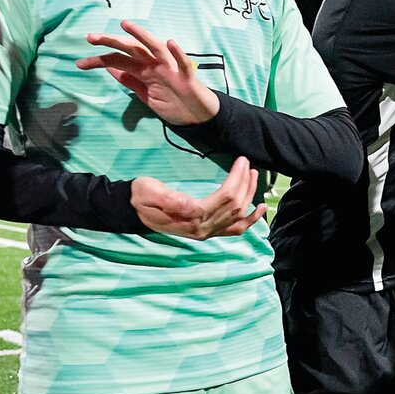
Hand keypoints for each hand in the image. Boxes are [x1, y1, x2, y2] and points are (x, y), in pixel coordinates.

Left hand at [78, 19, 219, 125]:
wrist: (198, 118)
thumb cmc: (174, 104)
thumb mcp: (145, 94)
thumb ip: (129, 80)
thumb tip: (110, 68)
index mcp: (144, 70)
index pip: (117, 60)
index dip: (98, 61)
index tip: (79, 64)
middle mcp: (156, 66)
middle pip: (132, 48)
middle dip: (112, 42)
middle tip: (91, 37)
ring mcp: (172, 69)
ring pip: (156, 48)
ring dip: (142, 35)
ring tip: (126, 25)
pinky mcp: (187, 77)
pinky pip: (183, 63)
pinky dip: (177, 53)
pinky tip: (171, 42)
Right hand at [130, 157, 264, 238]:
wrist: (133, 210)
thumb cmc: (141, 197)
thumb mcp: (148, 192)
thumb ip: (168, 199)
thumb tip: (190, 205)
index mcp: (191, 218)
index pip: (225, 197)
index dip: (237, 178)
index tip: (241, 160)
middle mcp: (203, 229)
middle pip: (235, 205)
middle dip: (246, 183)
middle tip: (248, 163)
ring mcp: (207, 232)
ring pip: (238, 215)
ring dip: (250, 195)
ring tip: (254, 175)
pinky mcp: (208, 232)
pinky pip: (235, 229)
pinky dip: (251, 220)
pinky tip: (261, 209)